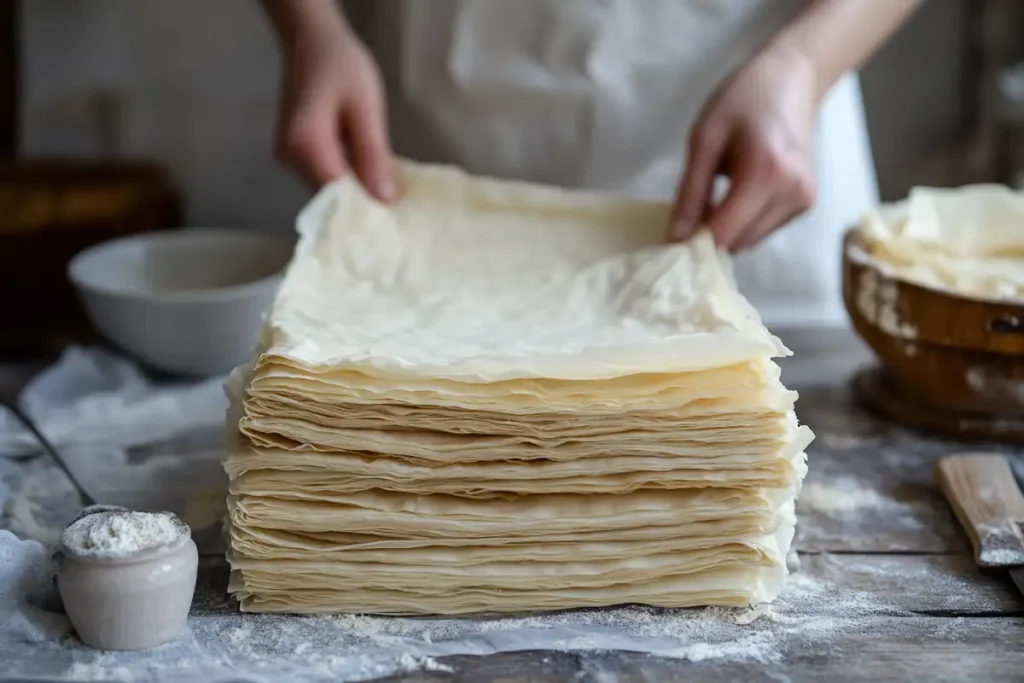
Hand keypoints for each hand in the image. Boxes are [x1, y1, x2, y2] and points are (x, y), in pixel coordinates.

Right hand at [274, 17, 396, 199]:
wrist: (312, 40)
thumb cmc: (341, 65)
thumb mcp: (366, 107)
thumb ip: (372, 154)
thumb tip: (385, 200)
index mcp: (305, 144)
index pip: (336, 195)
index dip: (366, 210)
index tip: (396, 221)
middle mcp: (290, 157)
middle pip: (330, 196)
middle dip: (364, 202)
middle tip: (400, 209)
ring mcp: (289, 156)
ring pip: (328, 189)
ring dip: (357, 191)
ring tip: (388, 192)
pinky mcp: (295, 153)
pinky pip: (324, 175)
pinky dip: (348, 178)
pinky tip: (370, 174)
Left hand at [669, 41, 818, 250]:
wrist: (793, 77)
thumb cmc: (743, 99)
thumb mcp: (704, 138)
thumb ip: (690, 191)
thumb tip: (676, 237)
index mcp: (766, 173)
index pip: (724, 233)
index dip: (695, 239)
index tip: (675, 230)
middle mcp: (793, 193)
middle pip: (739, 242)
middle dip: (712, 234)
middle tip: (695, 205)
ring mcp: (805, 200)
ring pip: (752, 240)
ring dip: (729, 228)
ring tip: (720, 191)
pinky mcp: (808, 203)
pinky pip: (765, 228)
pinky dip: (746, 220)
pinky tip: (740, 191)